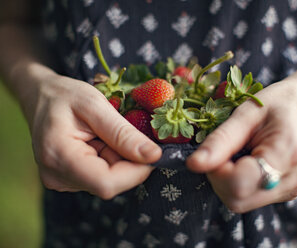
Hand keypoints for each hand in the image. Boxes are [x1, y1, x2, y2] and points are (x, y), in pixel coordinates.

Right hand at [28, 71, 161, 198]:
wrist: (41, 96)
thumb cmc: (65, 95)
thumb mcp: (95, 105)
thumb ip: (123, 133)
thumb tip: (154, 156)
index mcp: (59, 156)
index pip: (106, 183)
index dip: (136, 171)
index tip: (153, 151)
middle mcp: (57, 176)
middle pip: (110, 183)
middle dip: (129, 162)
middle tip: (127, 134)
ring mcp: (62, 180)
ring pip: (109, 181)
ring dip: (119, 159)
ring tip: (106, 135)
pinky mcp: (69, 180)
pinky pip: (101, 176)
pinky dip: (111, 160)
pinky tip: (101, 142)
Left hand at [187, 80, 296, 212]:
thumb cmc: (275, 103)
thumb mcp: (245, 114)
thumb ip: (219, 141)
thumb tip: (193, 165)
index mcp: (288, 152)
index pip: (239, 184)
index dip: (216, 172)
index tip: (215, 151)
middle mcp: (296, 178)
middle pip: (239, 199)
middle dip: (219, 179)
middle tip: (223, 152)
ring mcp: (296, 188)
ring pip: (243, 202)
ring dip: (228, 182)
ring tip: (237, 154)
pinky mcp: (291, 192)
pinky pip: (253, 198)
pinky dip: (240, 184)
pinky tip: (247, 162)